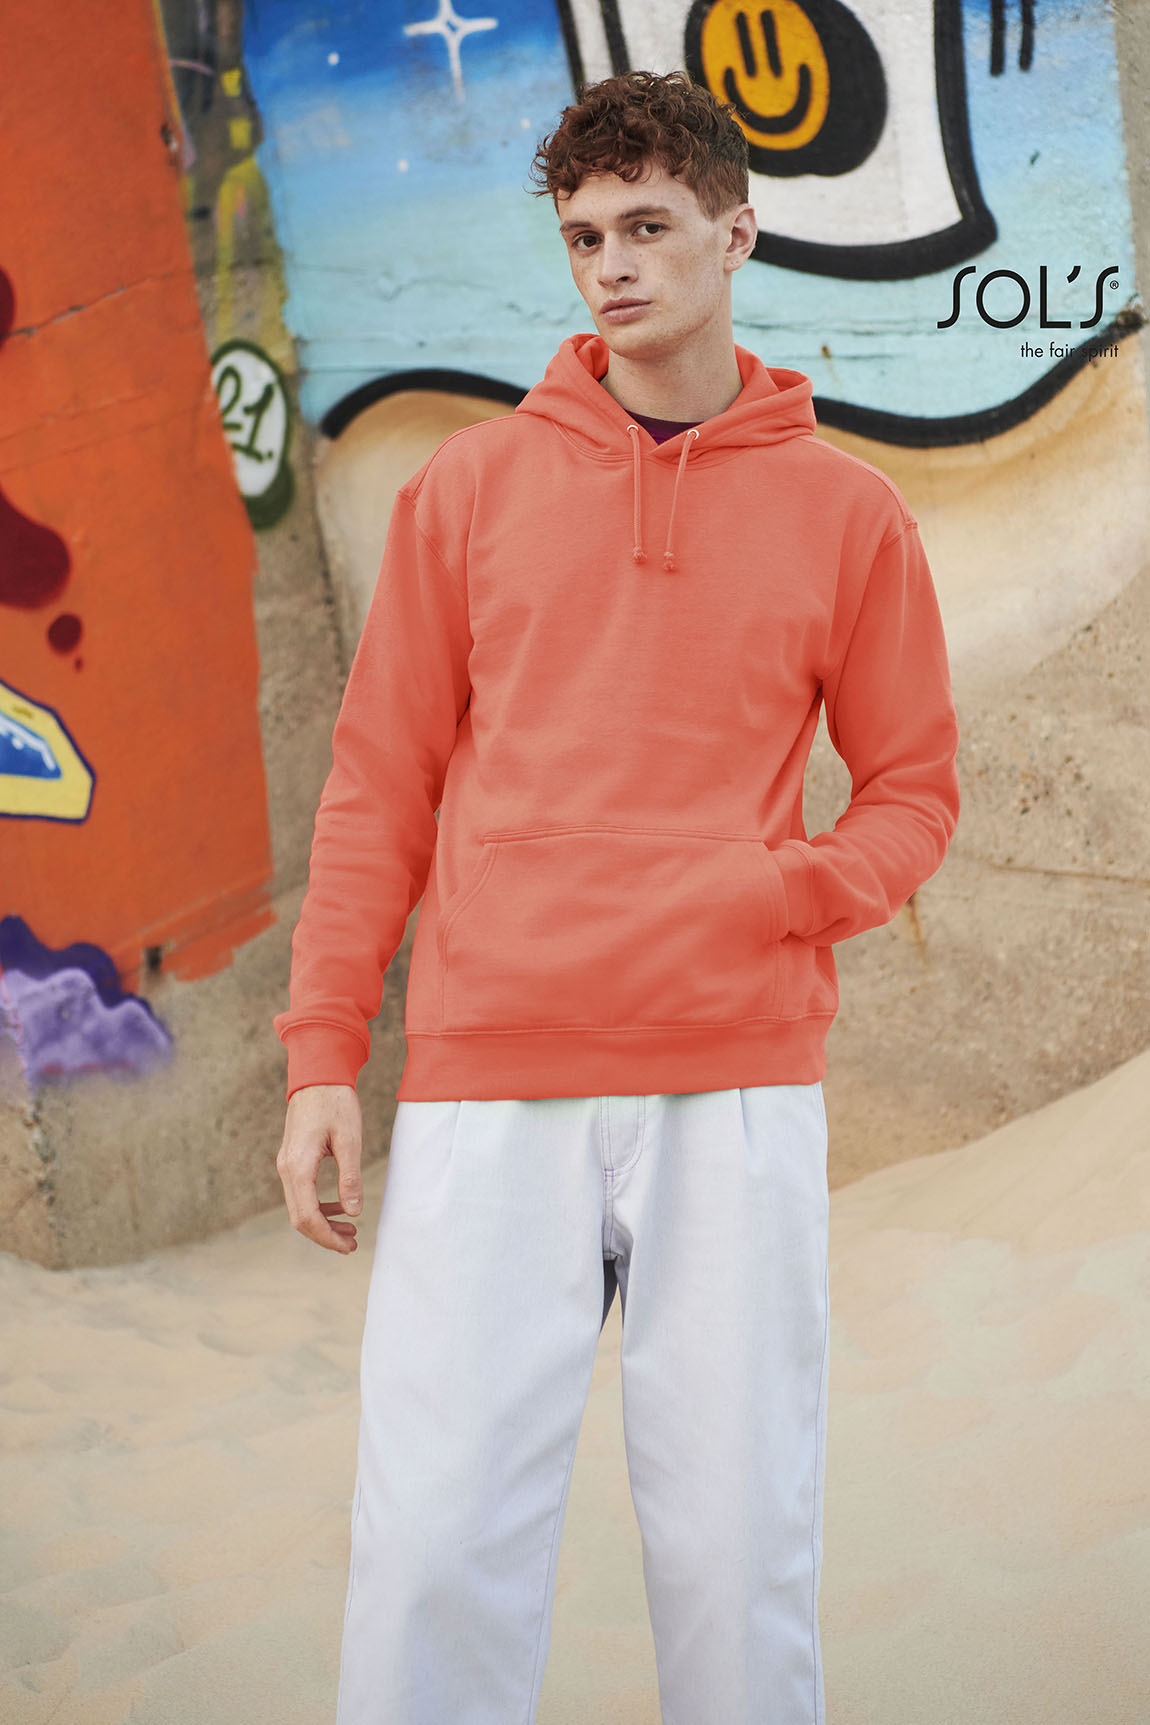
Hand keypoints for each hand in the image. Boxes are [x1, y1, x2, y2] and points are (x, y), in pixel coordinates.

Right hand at [276, 1083, 363, 1253]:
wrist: (317, 1074)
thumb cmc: (335, 1102)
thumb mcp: (349, 1139)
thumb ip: (350, 1177)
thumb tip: (353, 1211)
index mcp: (298, 1167)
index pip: (307, 1216)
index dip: (327, 1237)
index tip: (348, 1246)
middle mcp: (286, 1169)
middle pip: (299, 1218)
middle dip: (325, 1235)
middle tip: (352, 1244)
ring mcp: (287, 1164)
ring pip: (299, 1206)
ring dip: (323, 1222)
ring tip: (351, 1229)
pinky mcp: (293, 1159)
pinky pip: (301, 1192)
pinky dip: (319, 1205)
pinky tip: (340, 1206)